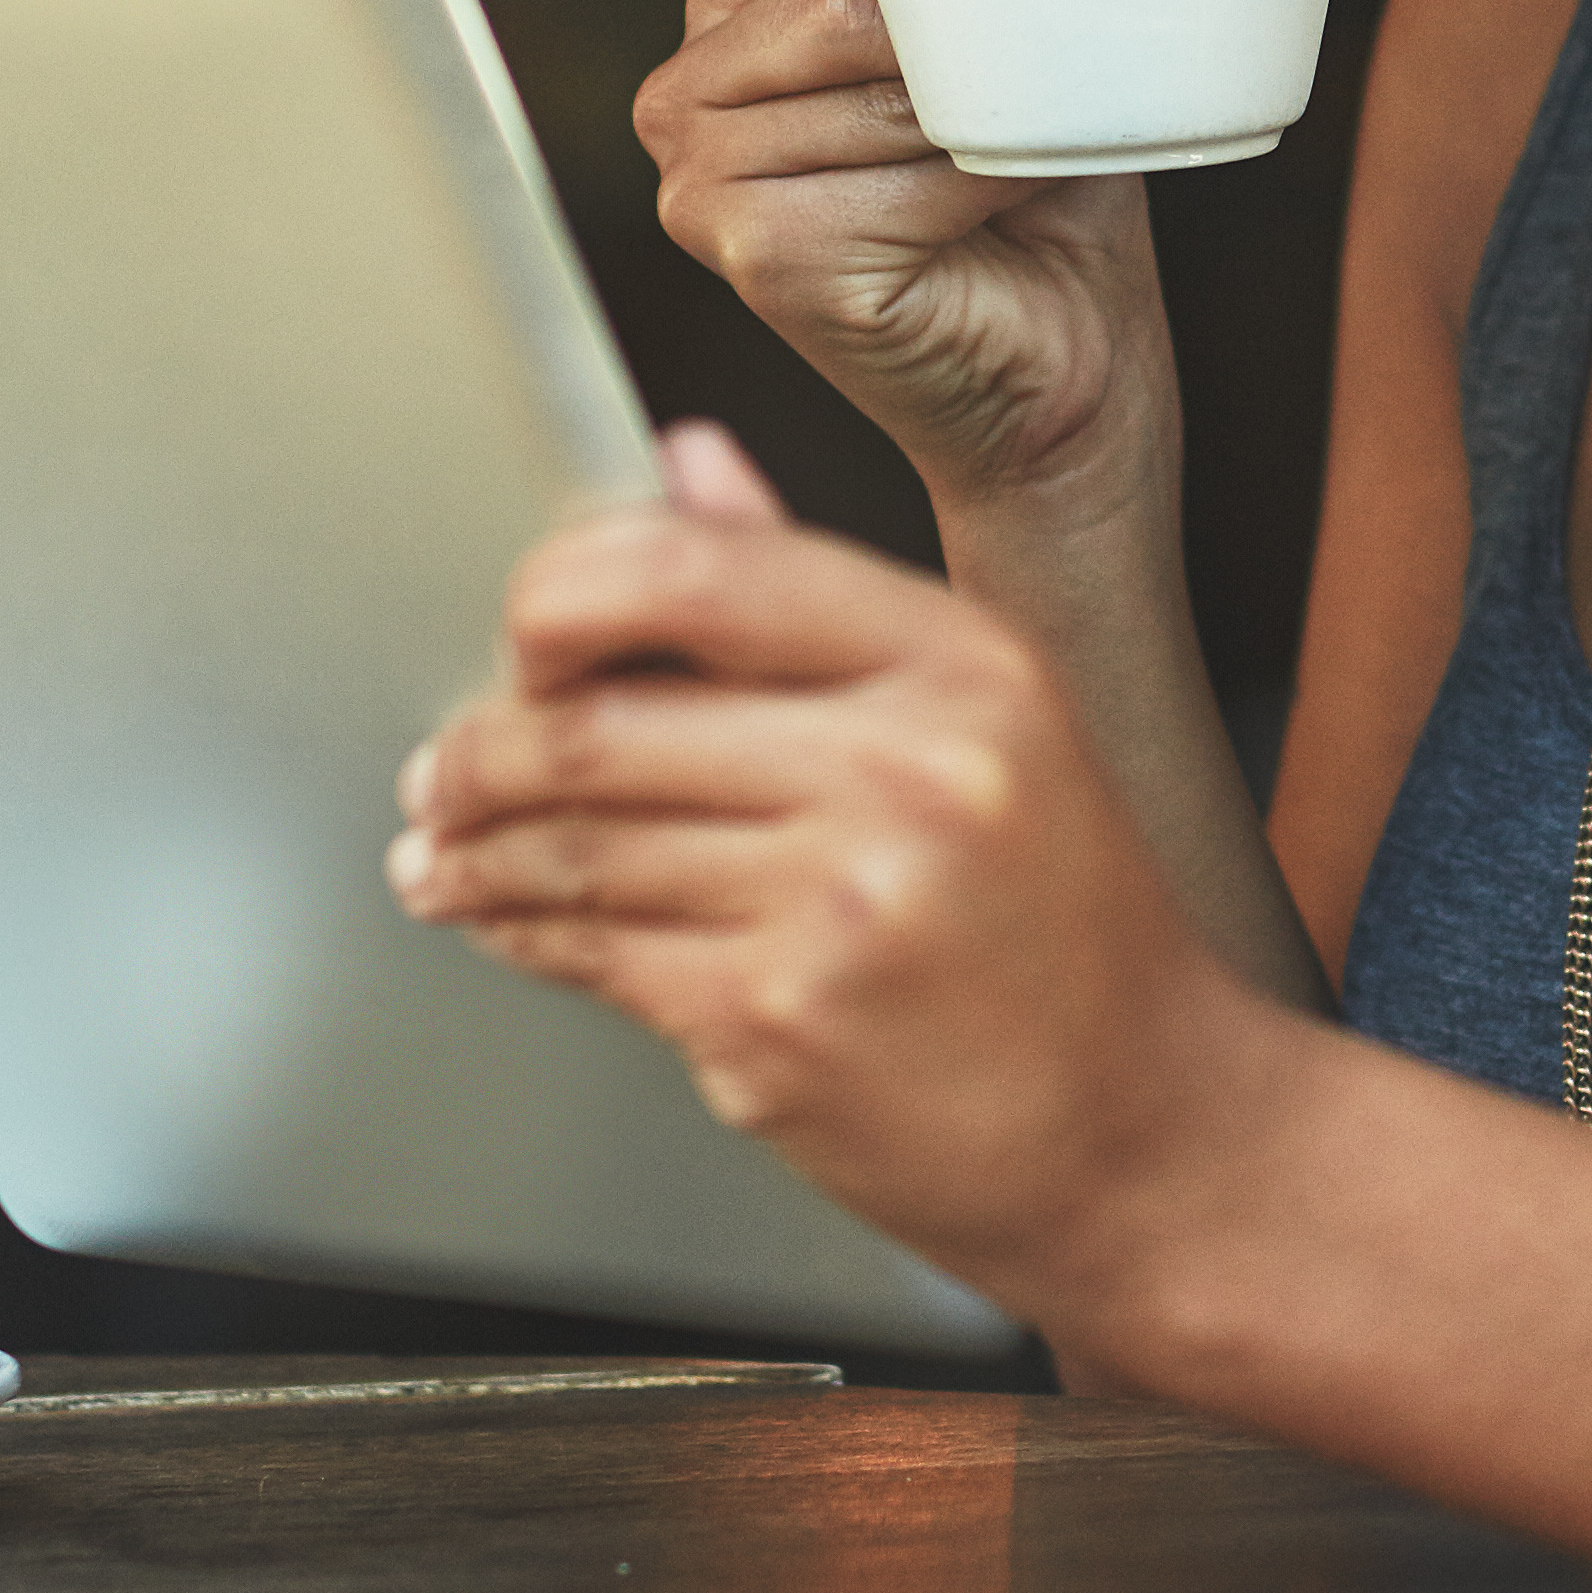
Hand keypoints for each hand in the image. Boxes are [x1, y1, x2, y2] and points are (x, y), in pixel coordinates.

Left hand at [386, 424, 1284, 1304]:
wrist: (1145, 1132)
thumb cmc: (1065, 930)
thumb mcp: (984, 719)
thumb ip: (811, 588)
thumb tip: (687, 460)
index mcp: (958, 664)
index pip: (695, 570)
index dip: (563, 598)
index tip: (524, 638)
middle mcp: (907, 772)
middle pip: (602, 722)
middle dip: (483, 750)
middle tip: (446, 769)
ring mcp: (840, 907)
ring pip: (581, 848)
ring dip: (478, 852)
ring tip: (445, 850)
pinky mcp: (779, 1029)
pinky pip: (599, 957)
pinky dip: (527, 937)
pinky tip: (508, 924)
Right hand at [637, 0, 1173, 511]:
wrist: (1062, 368)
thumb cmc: (1030, 204)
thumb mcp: (990, 45)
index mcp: (725, 18)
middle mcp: (683, 95)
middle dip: (967, 29)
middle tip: (1042, 67)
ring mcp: (703, 184)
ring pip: (881, 82)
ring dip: (987, 115)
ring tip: (1017, 146)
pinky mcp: (759, 259)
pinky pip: (908, 173)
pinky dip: (989, 182)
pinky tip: (1003, 207)